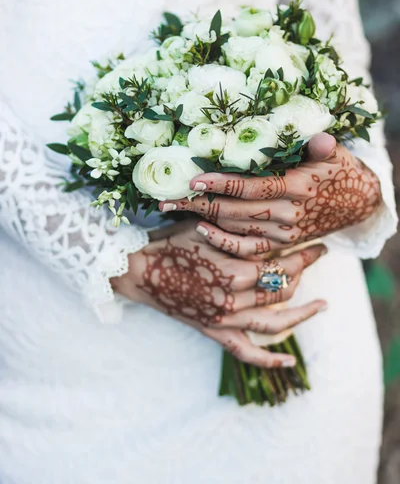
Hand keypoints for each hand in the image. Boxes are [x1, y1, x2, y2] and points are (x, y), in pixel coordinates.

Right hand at [111, 220, 326, 367]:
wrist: (139, 270)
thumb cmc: (172, 241)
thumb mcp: (207, 226)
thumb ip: (241, 230)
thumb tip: (274, 227)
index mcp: (236, 270)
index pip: (282, 264)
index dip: (303, 254)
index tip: (319, 244)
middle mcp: (235, 299)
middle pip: (283, 290)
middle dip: (305, 272)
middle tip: (317, 257)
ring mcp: (226, 319)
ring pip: (275, 322)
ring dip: (303, 314)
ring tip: (323, 305)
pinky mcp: (215, 332)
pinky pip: (246, 351)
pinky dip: (269, 360)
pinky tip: (290, 362)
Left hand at [159, 133, 381, 259]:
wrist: (356, 204)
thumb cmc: (340, 171)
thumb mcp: (335, 154)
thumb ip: (320, 146)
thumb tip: (319, 137)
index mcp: (298, 188)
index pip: (252, 187)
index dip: (221, 184)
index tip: (193, 180)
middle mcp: (288, 214)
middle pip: (234, 211)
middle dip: (198, 204)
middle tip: (166, 198)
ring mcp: (283, 233)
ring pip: (236, 229)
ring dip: (203, 219)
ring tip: (173, 210)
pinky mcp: (280, 244)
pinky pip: (247, 248)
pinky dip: (223, 241)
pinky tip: (202, 230)